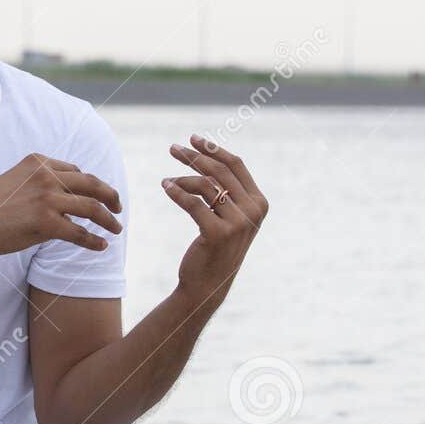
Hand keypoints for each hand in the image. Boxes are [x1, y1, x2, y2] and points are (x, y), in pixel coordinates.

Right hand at [0, 153, 122, 261]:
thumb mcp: (15, 182)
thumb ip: (40, 184)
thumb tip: (66, 202)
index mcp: (38, 162)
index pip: (75, 171)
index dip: (90, 185)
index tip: (98, 196)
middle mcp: (46, 175)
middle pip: (92, 184)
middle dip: (110, 196)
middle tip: (118, 208)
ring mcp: (47, 198)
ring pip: (91, 208)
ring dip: (109, 220)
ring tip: (117, 229)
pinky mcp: (46, 222)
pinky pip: (79, 232)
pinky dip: (94, 241)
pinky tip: (101, 246)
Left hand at [162, 133, 267, 304]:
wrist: (207, 284)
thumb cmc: (214, 247)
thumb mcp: (227, 216)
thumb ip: (225, 191)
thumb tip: (204, 158)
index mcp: (259, 202)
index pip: (236, 165)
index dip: (214, 149)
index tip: (194, 139)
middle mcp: (253, 211)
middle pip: (220, 171)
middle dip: (194, 156)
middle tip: (173, 148)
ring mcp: (237, 223)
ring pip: (205, 185)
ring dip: (182, 178)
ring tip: (166, 180)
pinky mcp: (217, 233)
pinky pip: (192, 203)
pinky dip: (176, 192)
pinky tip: (165, 187)